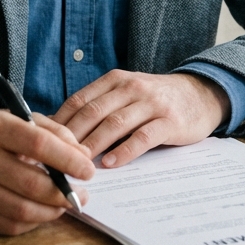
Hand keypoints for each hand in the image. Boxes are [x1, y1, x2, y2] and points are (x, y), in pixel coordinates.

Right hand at [0, 110, 94, 234]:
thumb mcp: (19, 119)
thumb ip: (54, 132)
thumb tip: (83, 156)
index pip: (39, 144)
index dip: (69, 160)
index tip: (88, 170)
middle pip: (32, 183)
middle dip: (65, 193)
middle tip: (82, 194)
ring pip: (23, 209)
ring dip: (52, 211)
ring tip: (65, 204)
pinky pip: (9, 225)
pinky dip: (33, 221)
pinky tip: (42, 211)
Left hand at [51, 70, 229, 168]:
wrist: (200, 94)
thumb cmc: (155, 100)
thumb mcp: (126, 94)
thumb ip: (100, 107)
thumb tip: (60, 131)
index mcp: (115, 80)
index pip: (80, 100)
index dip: (60, 121)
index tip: (44, 142)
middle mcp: (131, 87)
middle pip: (93, 112)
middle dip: (72, 136)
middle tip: (56, 158)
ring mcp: (151, 103)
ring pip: (115, 124)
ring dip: (94, 145)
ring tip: (79, 163)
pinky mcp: (169, 121)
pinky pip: (143, 136)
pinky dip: (125, 150)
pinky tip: (111, 163)